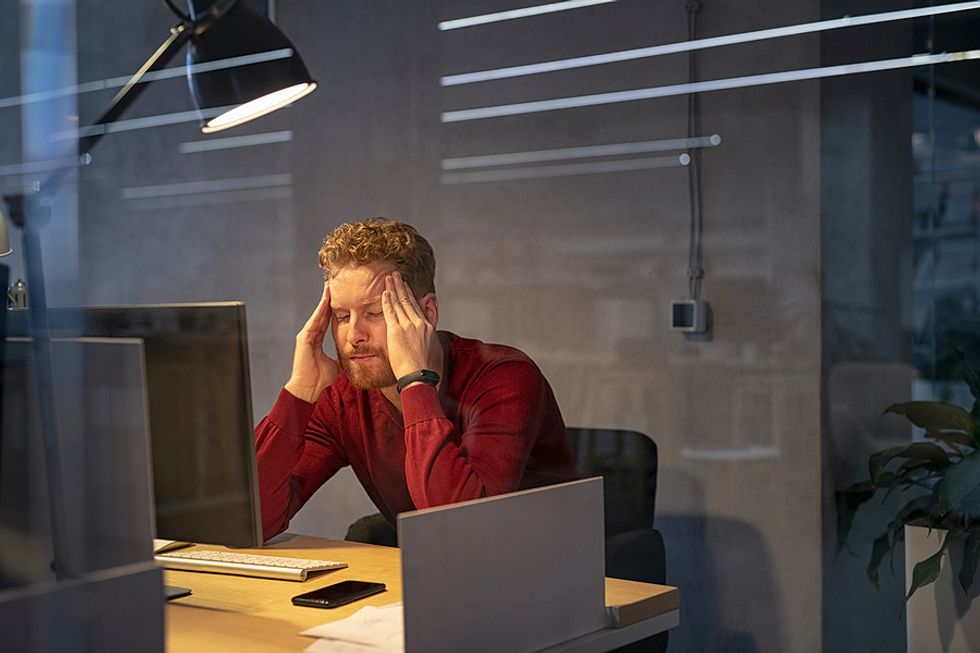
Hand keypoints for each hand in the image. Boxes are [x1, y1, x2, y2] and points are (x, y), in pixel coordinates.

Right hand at [285, 282, 339, 402]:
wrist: (308, 388)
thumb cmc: (320, 379)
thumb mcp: (335, 365)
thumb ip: (342, 358)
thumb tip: (353, 357)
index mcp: (317, 341)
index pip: (326, 321)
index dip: (332, 309)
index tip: (339, 298)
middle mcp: (310, 336)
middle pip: (321, 314)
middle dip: (327, 300)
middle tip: (333, 285)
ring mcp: (306, 336)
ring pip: (317, 314)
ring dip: (323, 301)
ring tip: (329, 287)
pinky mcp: (304, 338)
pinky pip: (314, 321)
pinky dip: (320, 310)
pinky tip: (325, 300)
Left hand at [382, 271, 434, 379]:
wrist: (418, 375)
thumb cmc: (423, 367)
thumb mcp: (432, 348)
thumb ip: (428, 337)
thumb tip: (427, 335)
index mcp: (426, 327)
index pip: (416, 306)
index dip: (409, 295)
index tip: (405, 286)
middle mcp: (418, 323)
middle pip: (408, 300)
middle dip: (401, 286)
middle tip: (395, 275)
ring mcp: (408, 326)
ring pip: (399, 303)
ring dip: (393, 289)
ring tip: (388, 278)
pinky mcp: (396, 331)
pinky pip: (390, 312)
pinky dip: (387, 301)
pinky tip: (384, 292)